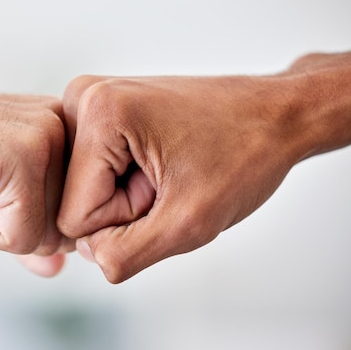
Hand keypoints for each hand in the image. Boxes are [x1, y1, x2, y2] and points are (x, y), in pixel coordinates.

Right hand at [0, 89, 73, 261]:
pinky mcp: (22, 158)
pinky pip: (24, 237)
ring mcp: (44, 137)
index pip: (78, 211)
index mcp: (58, 128)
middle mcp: (62, 125)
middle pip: (71, 227)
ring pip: (52, 236)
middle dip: (15, 226)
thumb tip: (57, 267)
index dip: (29, 220)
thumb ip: (29, 229)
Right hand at [57, 73, 305, 282]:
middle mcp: (83, 96)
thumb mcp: (189, 224)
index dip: (126, 220)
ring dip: (126, 193)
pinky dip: (126, 179)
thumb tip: (84, 253)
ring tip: (167, 168)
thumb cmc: (245, 156)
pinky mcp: (102, 109)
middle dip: (124, 206)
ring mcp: (90, 100)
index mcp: (98, 111)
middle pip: (73, 199)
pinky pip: (94, 171)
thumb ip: (125, 254)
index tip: (165, 189)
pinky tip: (159, 160)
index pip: (74, 216)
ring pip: (82, 188)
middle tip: (169, 178)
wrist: (277, 116)